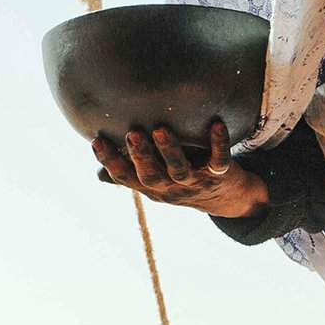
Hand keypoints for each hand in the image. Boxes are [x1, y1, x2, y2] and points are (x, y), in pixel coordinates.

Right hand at [93, 120, 269, 220]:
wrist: (228, 200)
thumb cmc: (183, 183)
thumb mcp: (156, 184)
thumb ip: (131, 175)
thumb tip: (98, 173)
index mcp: (152, 188)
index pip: (125, 178)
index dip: (110, 162)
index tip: (97, 141)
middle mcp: (171, 187)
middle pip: (152, 176)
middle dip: (141, 156)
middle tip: (131, 134)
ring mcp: (195, 182)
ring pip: (180, 170)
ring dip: (170, 151)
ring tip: (160, 129)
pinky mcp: (220, 174)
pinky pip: (220, 161)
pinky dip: (219, 144)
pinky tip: (216, 124)